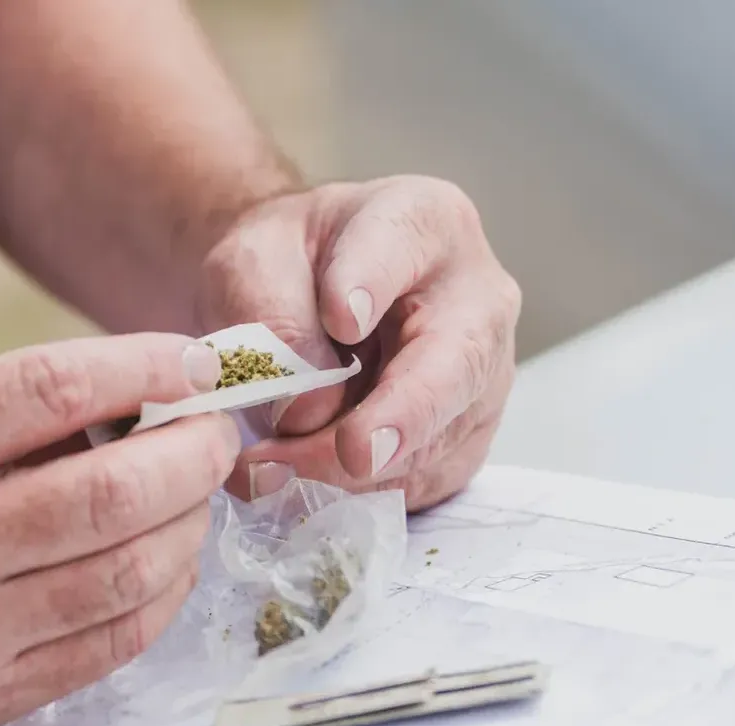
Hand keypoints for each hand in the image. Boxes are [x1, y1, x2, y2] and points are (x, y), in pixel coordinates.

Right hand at [0, 334, 237, 725]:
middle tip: (216, 429)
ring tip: (197, 492)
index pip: (53, 390)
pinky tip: (169, 560)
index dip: (143, 363)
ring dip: (189, 523)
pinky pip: (110, 643)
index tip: (192, 357)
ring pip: (129, 573)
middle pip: (113, 491)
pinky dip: (162, 594)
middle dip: (194, 450)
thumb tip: (135, 400)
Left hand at [198, 176, 519, 509]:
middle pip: (457, 360)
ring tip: (274, 467)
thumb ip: (273, 316)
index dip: (371, 284)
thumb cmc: (285, 268)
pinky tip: (305, 485)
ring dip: (357, 469)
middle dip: (404, 413)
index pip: (402, 249)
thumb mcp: (252, 263)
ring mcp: (482, 374)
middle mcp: (475, 297)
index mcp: (423, 222)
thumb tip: (309, 406)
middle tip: (354, 452)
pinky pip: (427, 479)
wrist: (300, 299)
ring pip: (441, 435)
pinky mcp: (463, 436)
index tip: (340, 317)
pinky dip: (365, 494)